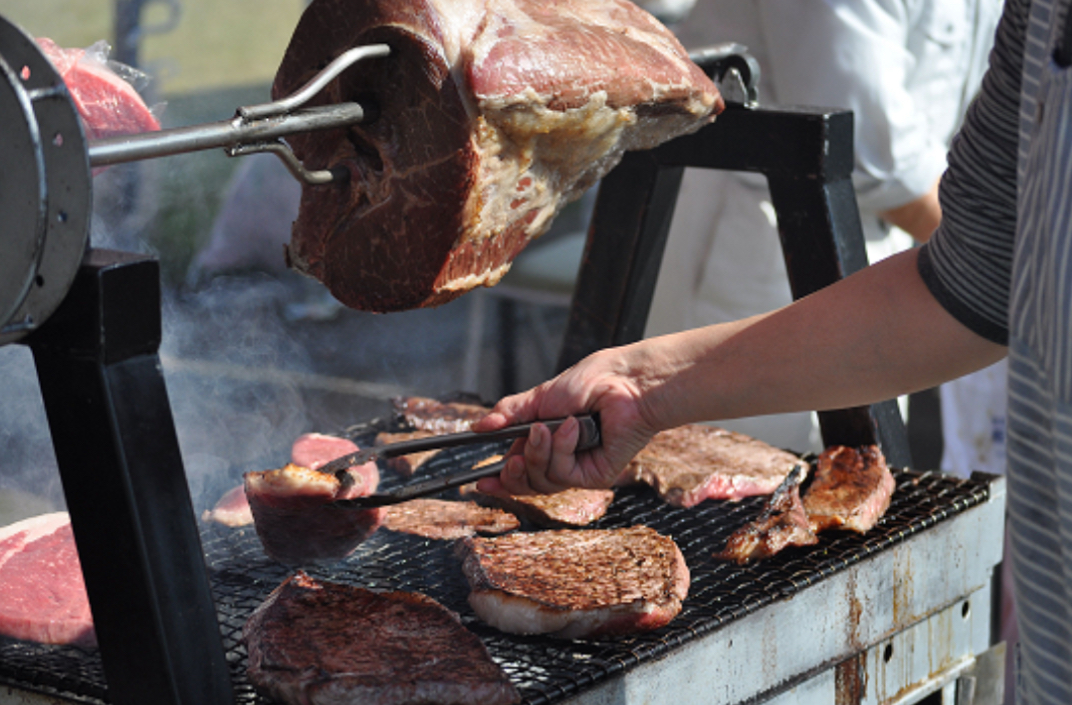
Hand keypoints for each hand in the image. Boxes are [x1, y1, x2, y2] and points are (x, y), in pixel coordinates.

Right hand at [471, 347, 661, 494]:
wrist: (622, 383)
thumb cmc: (591, 383)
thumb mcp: (539, 396)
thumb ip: (509, 414)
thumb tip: (479, 426)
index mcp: (547, 440)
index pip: (519, 469)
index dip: (499, 479)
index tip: (479, 481)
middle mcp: (562, 458)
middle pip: (527, 483)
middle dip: (515, 472)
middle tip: (513, 459)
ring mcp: (579, 468)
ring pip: (542, 481)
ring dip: (540, 453)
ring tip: (548, 428)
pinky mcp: (596, 476)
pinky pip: (564, 474)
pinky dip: (562, 449)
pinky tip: (571, 428)